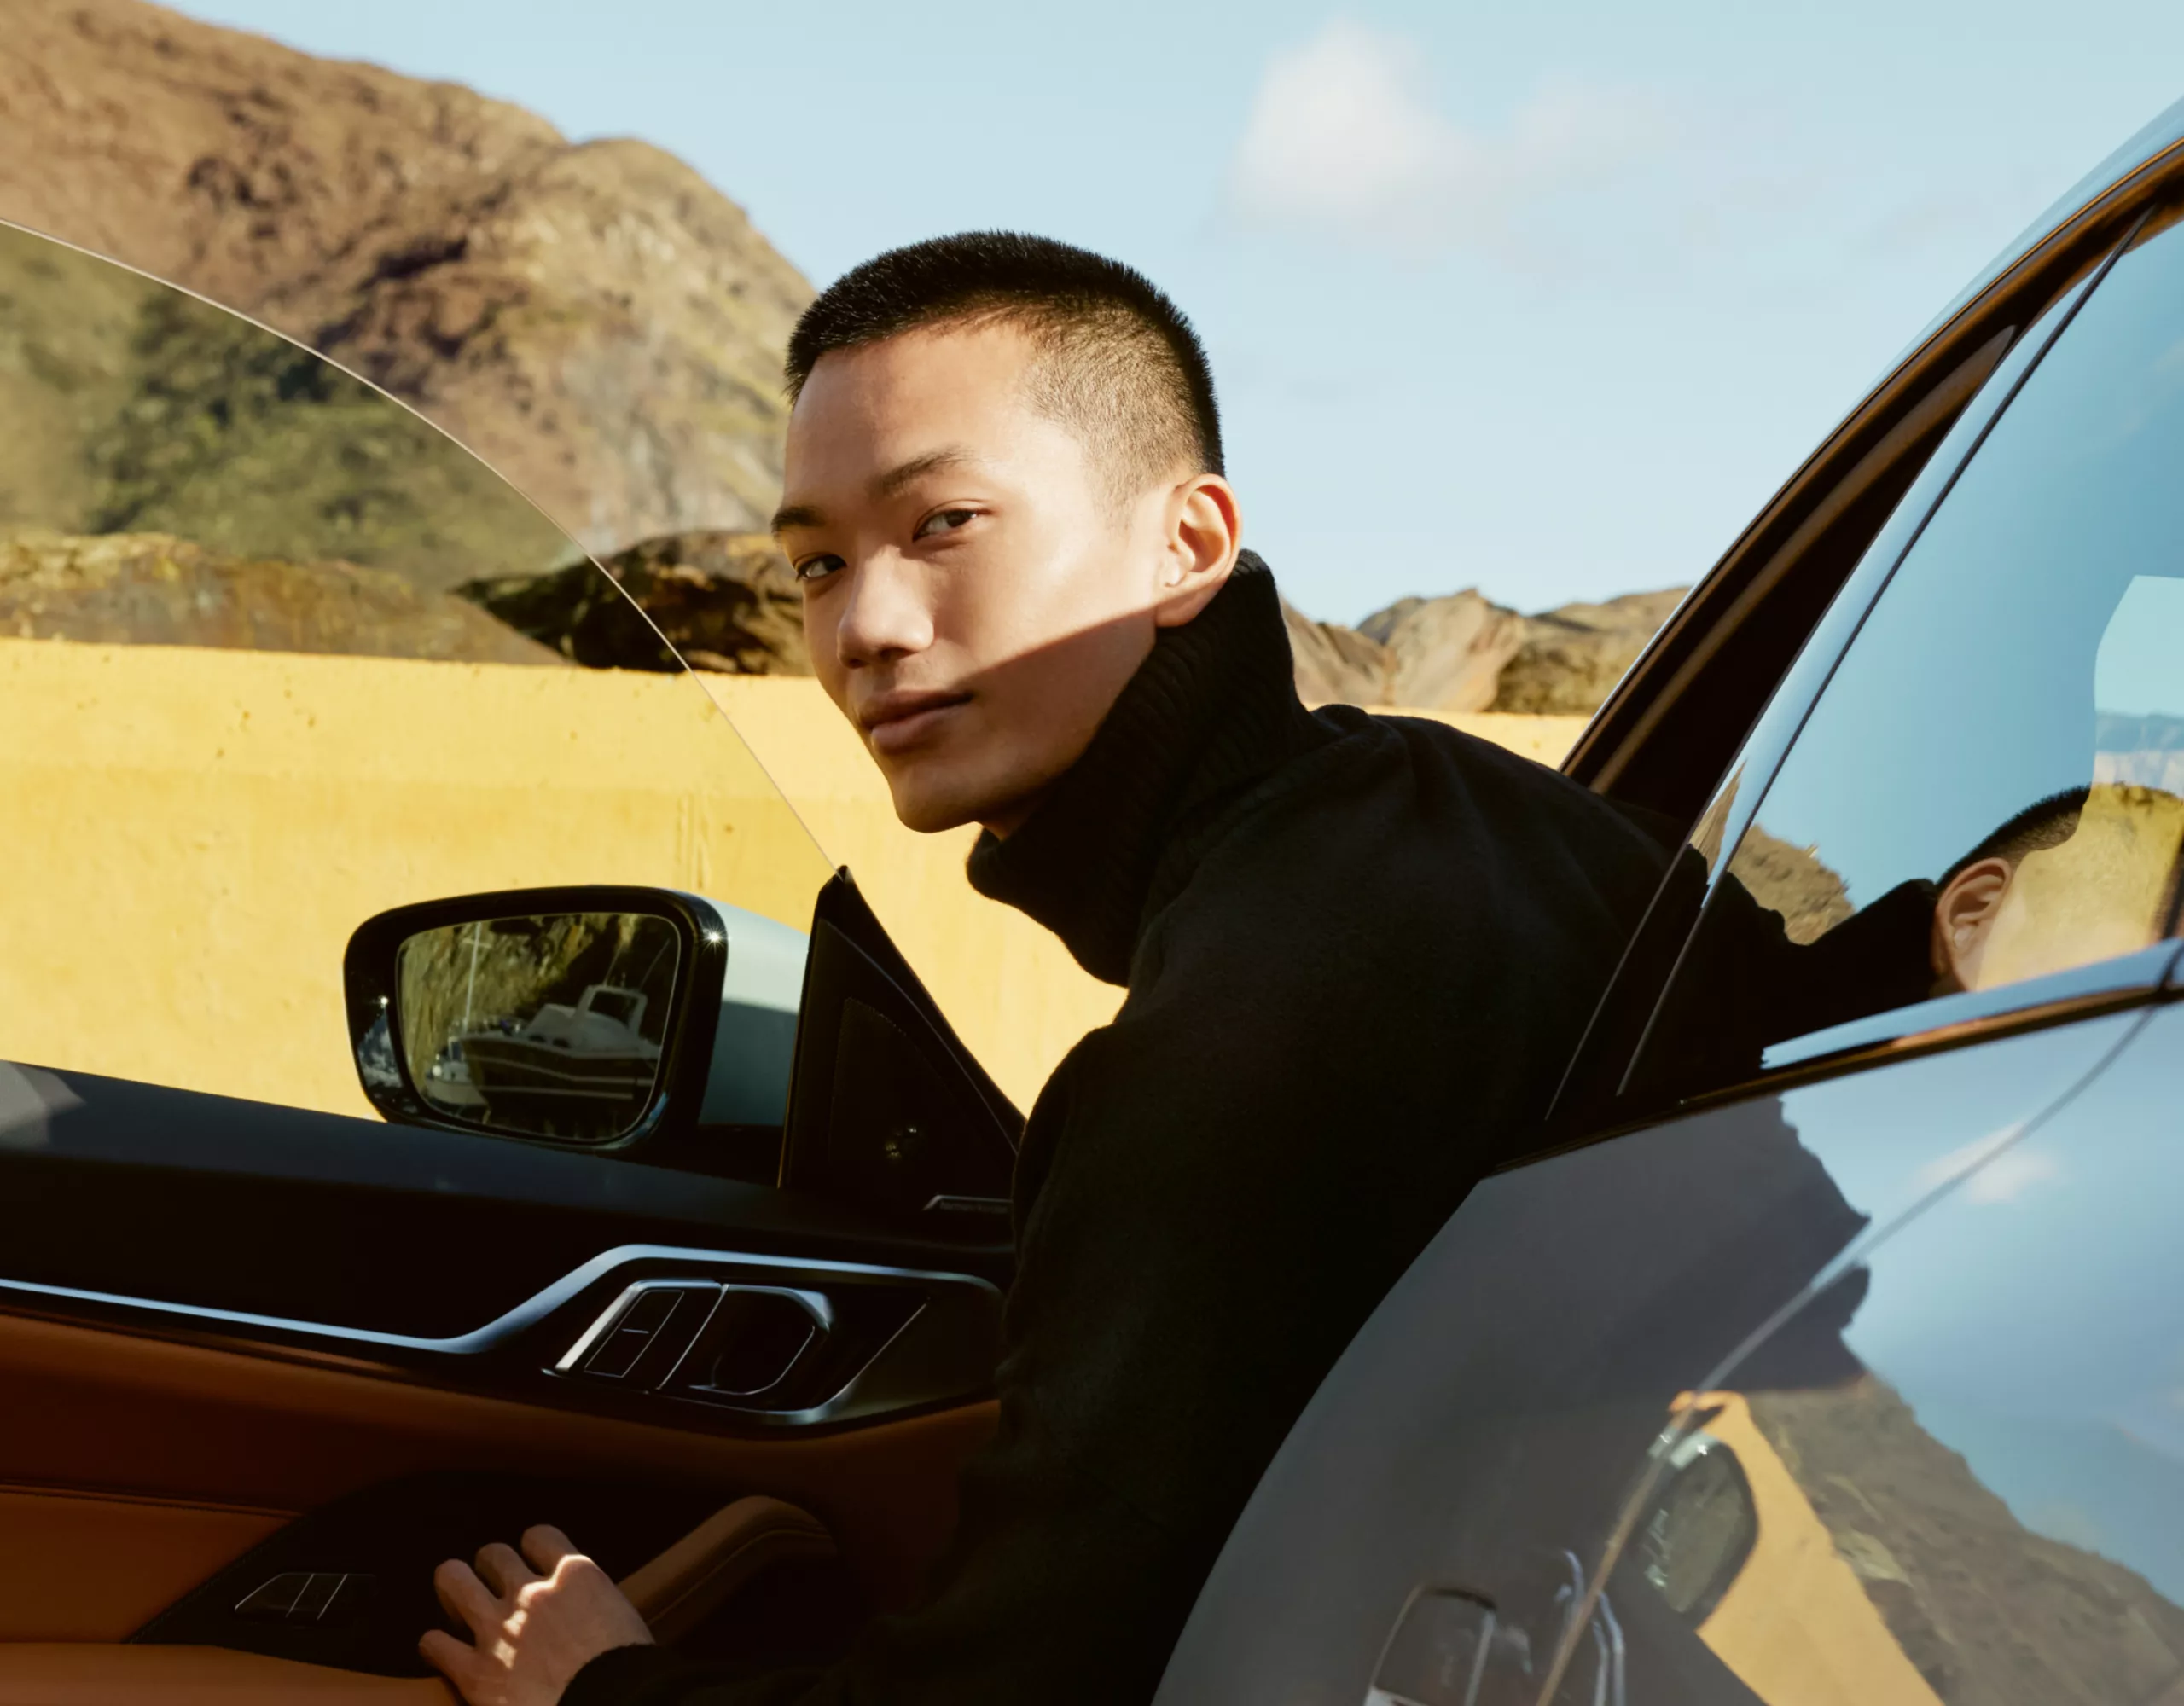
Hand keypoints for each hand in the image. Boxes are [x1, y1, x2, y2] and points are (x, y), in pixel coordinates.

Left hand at [420, 1524, 653, 1705]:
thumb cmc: (628, 1675)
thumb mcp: (621, 1621)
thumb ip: (592, 1606)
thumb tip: (584, 1614)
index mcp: (576, 1576)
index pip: (540, 1537)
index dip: (533, 1551)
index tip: (533, 1566)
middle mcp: (532, 1593)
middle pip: (492, 1554)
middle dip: (489, 1570)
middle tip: (492, 1592)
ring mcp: (499, 1630)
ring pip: (453, 1579)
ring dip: (455, 1591)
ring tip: (458, 1608)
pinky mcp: (474, 1672)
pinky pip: (434, 1642)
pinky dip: (436, 1646)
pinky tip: (443, 1653)